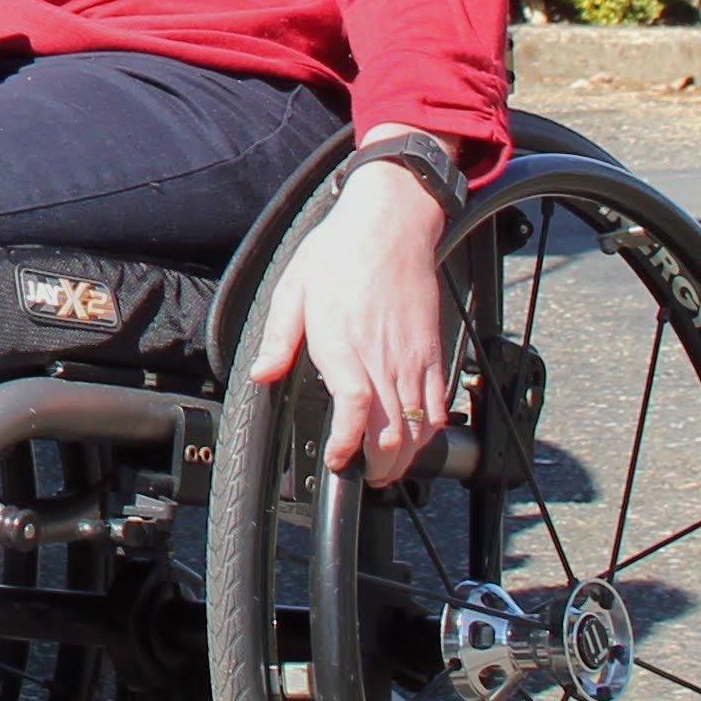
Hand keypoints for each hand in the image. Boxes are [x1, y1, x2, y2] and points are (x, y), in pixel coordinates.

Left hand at [246, 147, 452, 488]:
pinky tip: (415, 441)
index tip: (336, 460)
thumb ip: (280, 339)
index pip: (354, 409)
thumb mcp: (293, 288)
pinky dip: (430, 433)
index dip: (347, 444)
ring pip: (419, 427)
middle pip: (392, 431)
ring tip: (385, 469)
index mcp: (342, 343)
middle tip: (361, 476)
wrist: (390, 225)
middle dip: (378, 466)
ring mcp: (413, 358)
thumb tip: (262, 374)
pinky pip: (438, 405)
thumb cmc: (338, 253)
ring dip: (404, 458)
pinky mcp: (433, 353)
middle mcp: (382, 357)